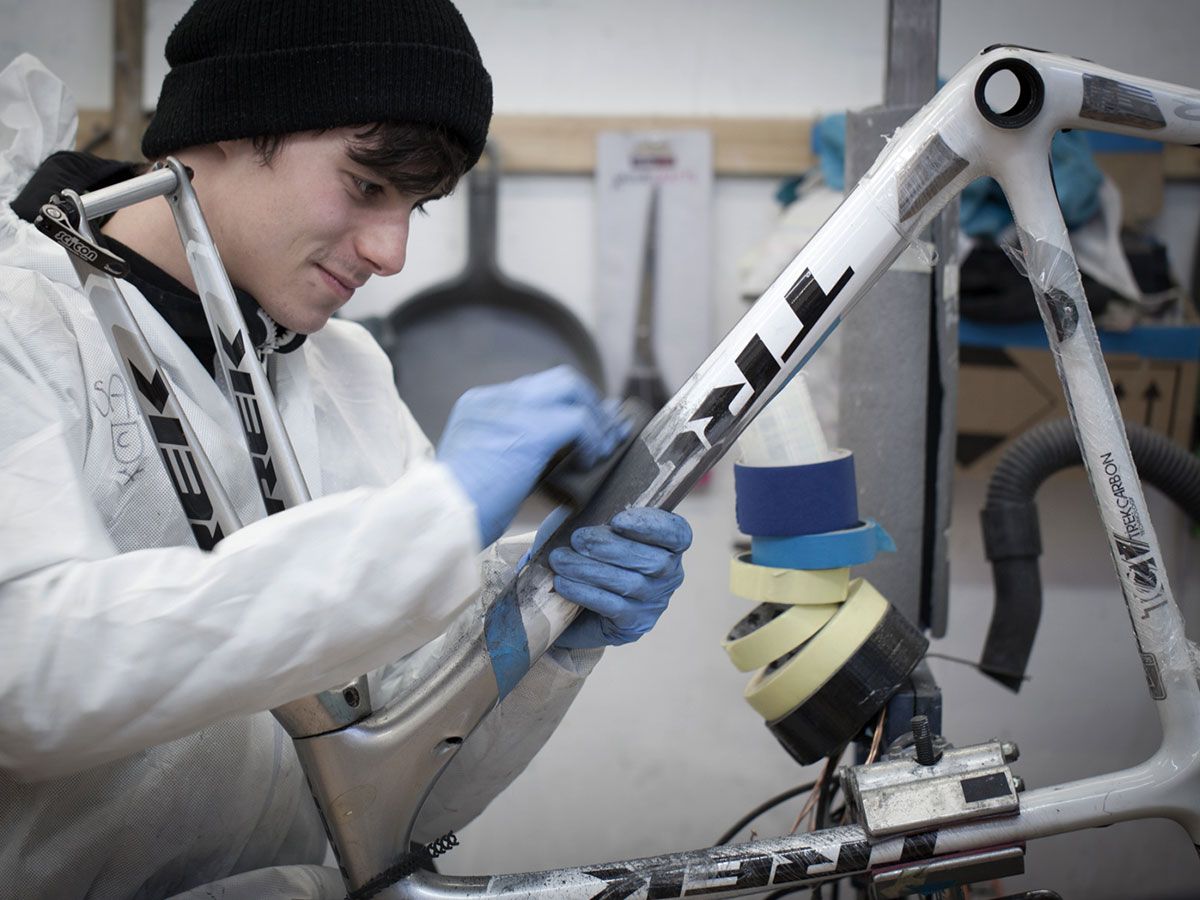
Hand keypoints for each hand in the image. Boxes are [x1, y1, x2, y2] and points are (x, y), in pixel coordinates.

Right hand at [437, 366, 627, 546]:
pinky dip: (593, 439)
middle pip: (559, 379)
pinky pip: (580, 421)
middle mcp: (495, 398)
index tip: (587, 427)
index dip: (567, 406)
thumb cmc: (460, 508)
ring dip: (596, 418)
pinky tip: (590, 462)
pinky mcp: (531, 430)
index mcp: (479, 405)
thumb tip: (568, 456)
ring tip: (602, 447)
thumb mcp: (485, 469)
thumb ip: (517, 453)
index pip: (536, 390)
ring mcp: (512, 409)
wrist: (440, 516)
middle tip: (604, 433)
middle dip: (589, 403)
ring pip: (573, 388)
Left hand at [548, 507, 691, 648]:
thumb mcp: (596, 530)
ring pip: (630, 584)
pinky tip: (563, 583)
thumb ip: (599, 516)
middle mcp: (670, 576)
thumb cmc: (589, 556)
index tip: (617, 520)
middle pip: (653, 561)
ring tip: (560, 560)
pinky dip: (585, 592)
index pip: (678, 534)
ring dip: (590, 569)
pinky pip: (613, 606)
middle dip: (610, 547)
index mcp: (669, 546)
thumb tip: (581, 505)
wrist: (575, 604)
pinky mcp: (634, 624)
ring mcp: (655, 603)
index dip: (652, 526)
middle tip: (577, 539)